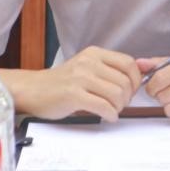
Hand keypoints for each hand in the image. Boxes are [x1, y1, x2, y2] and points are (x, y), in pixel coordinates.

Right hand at [14, 46, 140, 121]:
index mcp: (94, 54)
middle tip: (119, 105)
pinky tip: (107, 116)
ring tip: (112, 110)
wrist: (33, 90)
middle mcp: (88, 62)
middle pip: (124, 82)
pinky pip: (103, 106)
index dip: (136, 79)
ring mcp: (80, 78)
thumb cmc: (62, 83)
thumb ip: (107, 70)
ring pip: (117, 94)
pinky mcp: (73, 95)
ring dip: (119, 107)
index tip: (131, 91)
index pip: (128, 63)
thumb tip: (136, 78)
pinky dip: (111, 115)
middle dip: (127, 98)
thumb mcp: (85, 68)